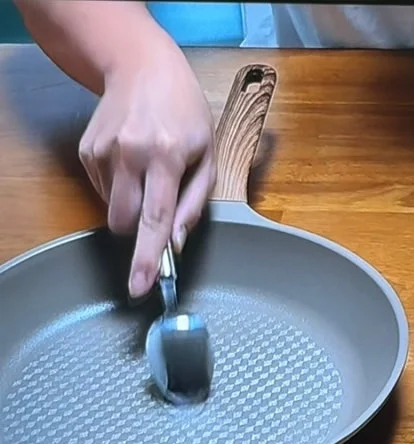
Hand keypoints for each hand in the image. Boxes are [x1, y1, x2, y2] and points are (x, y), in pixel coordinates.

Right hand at [78, 44, 215, 297]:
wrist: (142, 67)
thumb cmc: (185, 113)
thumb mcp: (207, 154)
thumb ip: (194, 202)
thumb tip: (176, 242)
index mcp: (167, 156)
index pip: (155, 218)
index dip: (147, 256)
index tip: (139, 286)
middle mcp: (130, 154)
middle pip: (125, 222)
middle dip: (141, 229)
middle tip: (159, 206)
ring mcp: (103, 152)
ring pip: (111, 210)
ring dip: (131, 206)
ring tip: (148, 174)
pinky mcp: (86, 151)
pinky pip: (102, 192)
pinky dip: (119, 189)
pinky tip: (132, 162)